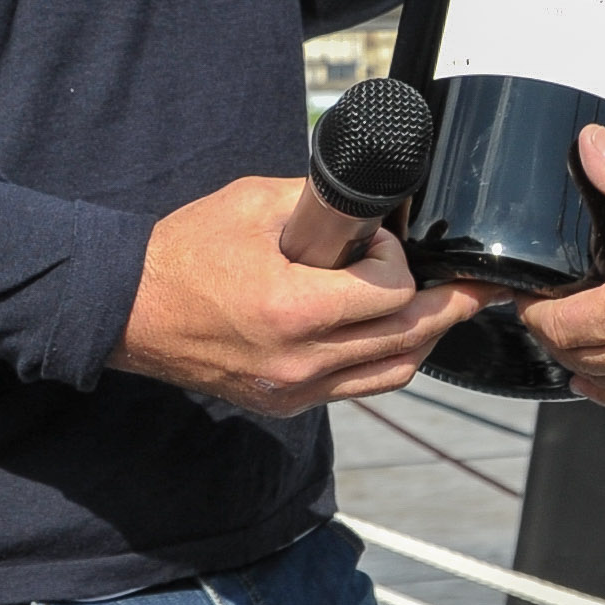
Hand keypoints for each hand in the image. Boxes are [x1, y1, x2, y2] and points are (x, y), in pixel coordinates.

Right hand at [111, 175, 475, 417]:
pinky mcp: (286, 402)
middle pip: (408, 339)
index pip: (391, 293)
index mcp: (291, 309)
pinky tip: (393, 334)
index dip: (396, 259)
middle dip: (448, 306)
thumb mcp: (252, 204)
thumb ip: (317, 202)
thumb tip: (369, 201)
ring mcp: (293, 389)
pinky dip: (385, 360)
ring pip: (393, 373)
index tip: (377, 240)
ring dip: (425, 339)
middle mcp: (298, 361)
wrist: (129, 311)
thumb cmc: (184, 253)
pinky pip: (358, 387)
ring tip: (446, 310)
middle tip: (476, 287)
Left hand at [511, 127, 604, 402]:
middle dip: (549, 332)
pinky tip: (594, 375)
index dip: (533, 311)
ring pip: (597, 377)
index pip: (558, 324)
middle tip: (543, 307)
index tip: (526, 294)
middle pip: (571, 354)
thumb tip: (590, 145)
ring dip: (575, 357)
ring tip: (567, 332)